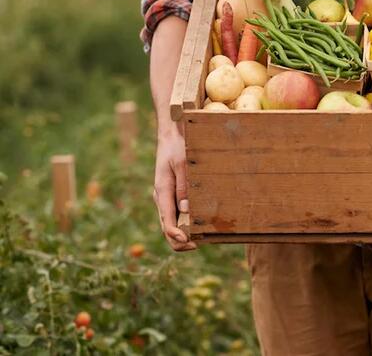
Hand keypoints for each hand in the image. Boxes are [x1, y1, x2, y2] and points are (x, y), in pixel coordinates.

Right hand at [153, 127, 196, 251]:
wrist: (172, 134)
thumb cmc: (177, 146)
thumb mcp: (182, 164)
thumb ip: (184, 187)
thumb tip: (186, 210)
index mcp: (162, 192)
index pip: (166, 222)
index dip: (177, 236)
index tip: (191, 243)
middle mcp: (162, 198)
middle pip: (167, 228)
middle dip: (181, 240)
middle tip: (200, 244)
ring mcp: (166, 197)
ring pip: (171, 223)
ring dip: (184, 233)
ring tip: (204, 238)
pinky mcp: (172, 194)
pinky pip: (176, 214)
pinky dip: (186, 223)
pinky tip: (200, 224)